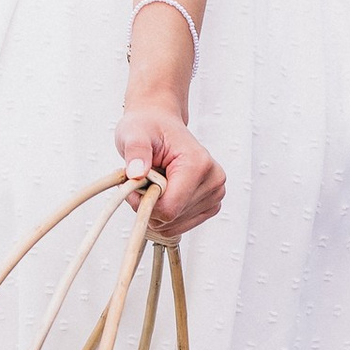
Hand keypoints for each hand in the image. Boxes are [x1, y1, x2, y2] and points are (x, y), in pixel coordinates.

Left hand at [115, 94, 224, 237]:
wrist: (160, 124)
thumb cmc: (149, 127)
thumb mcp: (134, 134)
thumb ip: (136, 152)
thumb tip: (136, 173)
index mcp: (199, 164)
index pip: (169, 209)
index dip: (144, 203)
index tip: (135, 185)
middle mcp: (213, 180)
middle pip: (171, 219)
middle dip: (150, 205)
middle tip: (143, 181)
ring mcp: (215, 194)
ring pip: (174, 225)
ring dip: (156, 210)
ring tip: (154, 184)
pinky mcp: (210, 205)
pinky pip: (180, 226)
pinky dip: (165, 215)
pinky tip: (163, 193)